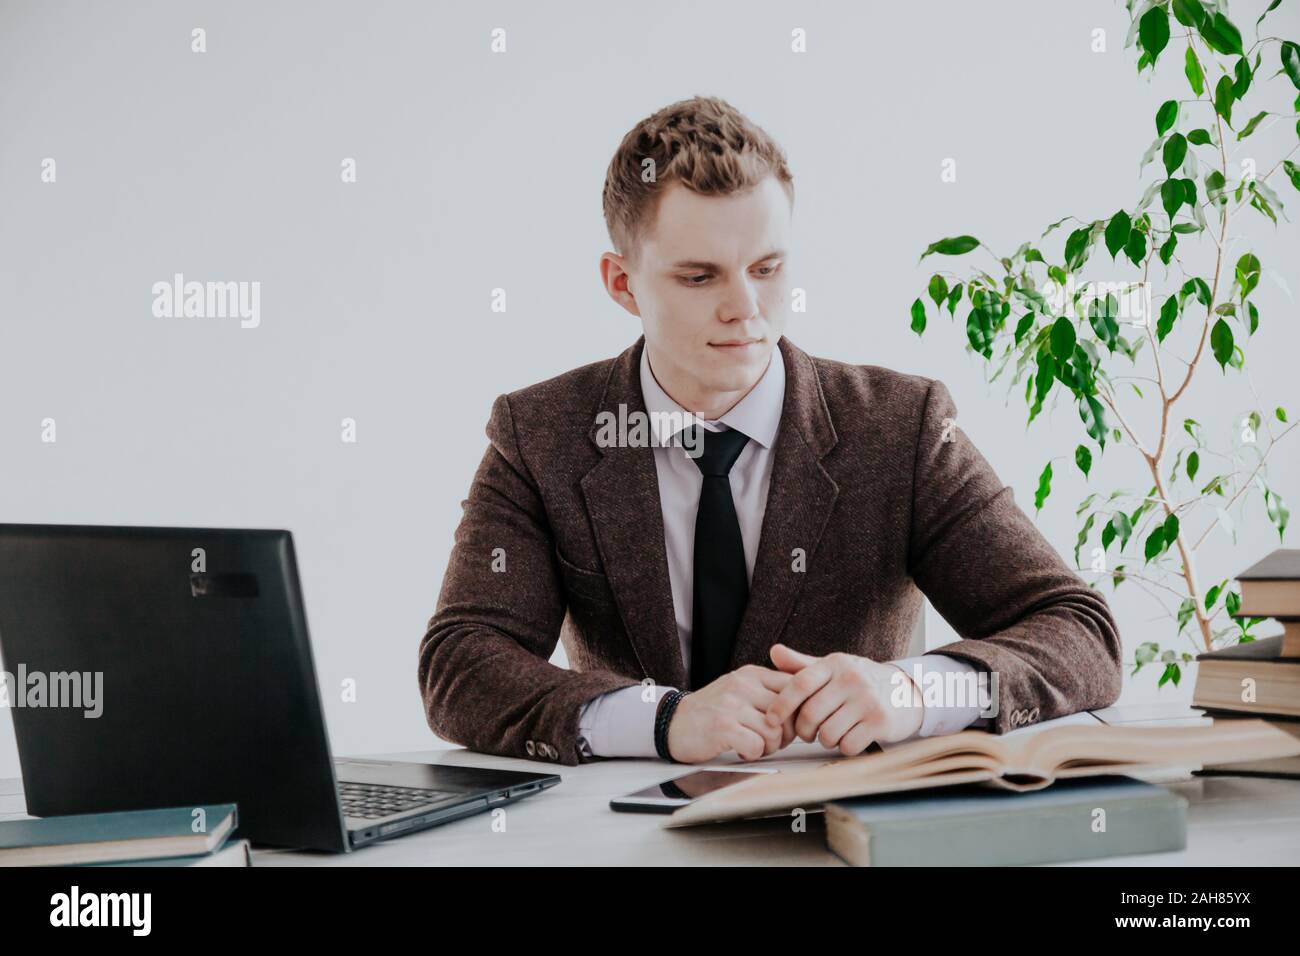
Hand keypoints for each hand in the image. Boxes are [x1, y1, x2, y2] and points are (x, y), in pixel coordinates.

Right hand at [666, 665, 799, 762]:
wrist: (671, 723)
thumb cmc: (711, 712)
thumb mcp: (740, 690)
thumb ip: (768, 691)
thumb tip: (805, 704)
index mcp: (751, 674)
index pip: (794, 686)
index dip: (798, 711)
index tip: (789, 724)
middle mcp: (743, 685)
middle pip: (788, 712)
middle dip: (785, 733)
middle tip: (770, 740)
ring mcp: (731, 704)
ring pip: (774, 732)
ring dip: (769, 747)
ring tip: (754, 746)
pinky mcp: (722, 726)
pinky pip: (756, 746)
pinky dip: (753, 754)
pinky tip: (741, 751)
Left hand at [762, 644, 923, 755]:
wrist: (907, 691)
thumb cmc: (862, 682)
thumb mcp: (834, 668)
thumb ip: (803, 665)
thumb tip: (774, 652)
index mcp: (835, 664)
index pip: (801, 683)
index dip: (781, 704)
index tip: (772, 719)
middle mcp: (851, 679)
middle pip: (810, 714)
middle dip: (804, 730)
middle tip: (809, 733)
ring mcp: (868, 700)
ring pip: (828, 733)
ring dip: (825, 741)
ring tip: (832, 733)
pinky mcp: (881, 721)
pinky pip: (848, 745)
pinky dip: (844, 748)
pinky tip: (850, 738)